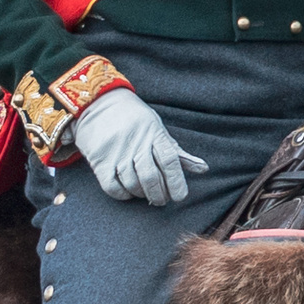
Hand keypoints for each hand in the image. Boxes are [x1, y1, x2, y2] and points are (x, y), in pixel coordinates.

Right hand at [73, 87, 206, 204]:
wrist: (99, 103)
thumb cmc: (136, 121)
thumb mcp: (158, 130)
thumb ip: (178, 153)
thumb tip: (203, 169)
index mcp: (154, 134)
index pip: (169, 160)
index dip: (176, 181)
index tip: (180, 196)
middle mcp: (135, 143)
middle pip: (151, 176)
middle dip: (160, 194)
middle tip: (163, 200)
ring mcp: (116, 152)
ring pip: (133, 183)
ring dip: (143, 195)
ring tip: (147, 194)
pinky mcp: (99, 160)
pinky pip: (112, 186)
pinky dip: (123, 194)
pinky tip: (129, 192)